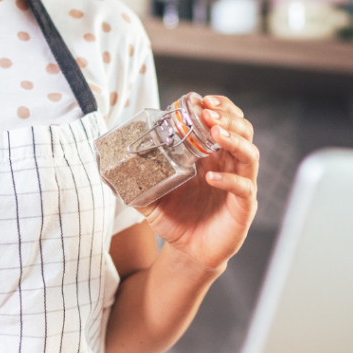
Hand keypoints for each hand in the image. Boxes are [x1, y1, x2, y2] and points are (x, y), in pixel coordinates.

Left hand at [138, 95, 257, 271]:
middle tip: (208, 113)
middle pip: (243, 130)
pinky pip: (244, 188)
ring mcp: (240, 184)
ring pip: (250, 154)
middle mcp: (229, 165)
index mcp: (211, 156)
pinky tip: (210, 178)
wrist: (188, 252)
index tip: (202, 100)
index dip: (219, 107)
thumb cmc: (176, 220)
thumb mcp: (151, 197)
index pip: (225, 121)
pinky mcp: (243, 207)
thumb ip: (135, 181)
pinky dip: (229, 180)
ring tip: (215, 133)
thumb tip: (103, 170)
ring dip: (234, 139)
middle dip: (227, 117)